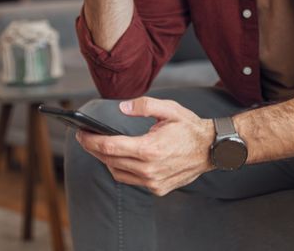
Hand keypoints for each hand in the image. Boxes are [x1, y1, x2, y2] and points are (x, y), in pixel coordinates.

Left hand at [76, 97, 214, 196]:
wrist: (213, 149)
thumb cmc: (190, 127)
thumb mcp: (169, 109)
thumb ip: (143, 105)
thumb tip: (122, 108)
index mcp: (149, 149)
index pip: (109, 147)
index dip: (90, 140)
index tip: (80, 133)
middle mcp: (149, 169)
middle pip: (109, 160)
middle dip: (93, 148)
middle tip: (85, 137)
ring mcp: (154, 182)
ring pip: (118, 173)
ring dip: (106, 161)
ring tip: (101, 147)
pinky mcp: (158, 188)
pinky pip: (131, 180)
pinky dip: (122, 169)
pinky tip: (121, 158)